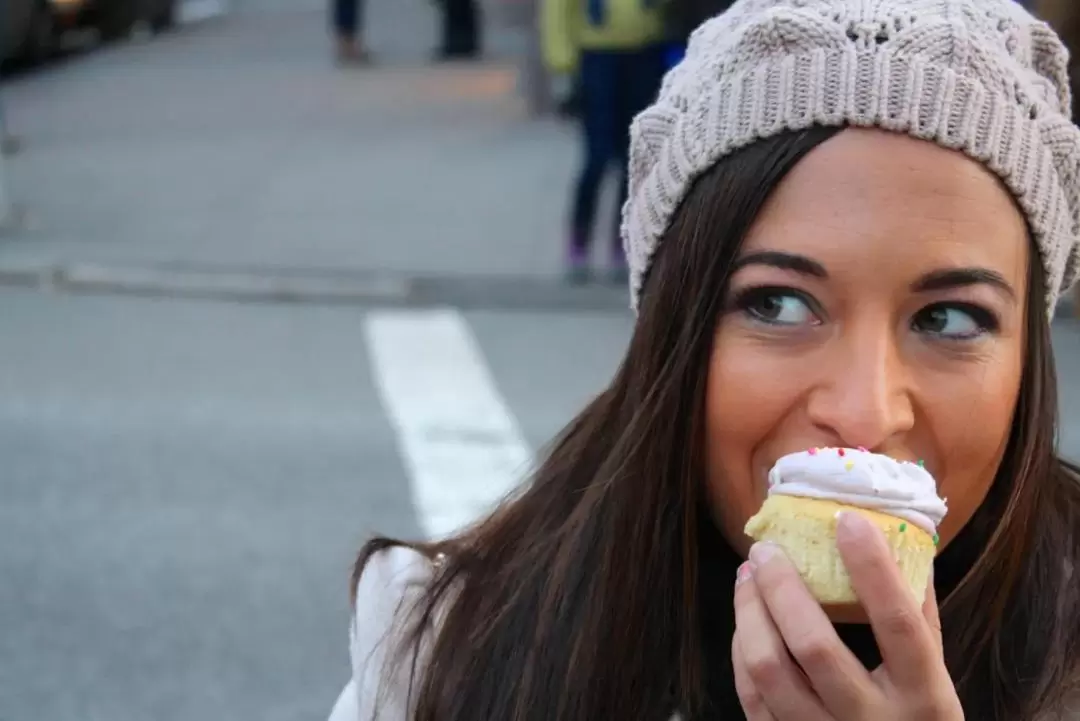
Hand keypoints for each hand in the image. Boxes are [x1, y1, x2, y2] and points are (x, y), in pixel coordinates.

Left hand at [731, 511, 963, 719]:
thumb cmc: (917, 720)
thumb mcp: (934, 677)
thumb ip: (918, 612)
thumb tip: (905, 536)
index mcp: (923, 695)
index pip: (898, 623)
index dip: (872, 569)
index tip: (847, 520)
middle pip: (814, 647)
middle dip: (782, 589)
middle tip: (766, 550)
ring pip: (769, 670)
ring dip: (750, 614)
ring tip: (747, 576)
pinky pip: (751, 695)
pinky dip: (742, 649)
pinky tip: (745, 622)